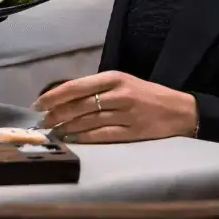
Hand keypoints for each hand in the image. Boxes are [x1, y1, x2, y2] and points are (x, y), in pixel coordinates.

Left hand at [32, 71, 197, 142]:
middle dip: (56, 114)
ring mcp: (126, 114)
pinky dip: (84, 138)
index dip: (54, 96)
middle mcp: (118, 94)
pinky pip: (102, 135)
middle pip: (78, 105)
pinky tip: (72, 139)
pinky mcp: (132, 132)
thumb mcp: (123, 83)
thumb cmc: (146, 95)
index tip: (38, 104)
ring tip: (53, 131)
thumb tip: (65, 98)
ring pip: (87, 121)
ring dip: (66, 127)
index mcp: (114, 78)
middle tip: (42, 122)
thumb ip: (97, 88)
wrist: (180, 110)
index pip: (76, 86)